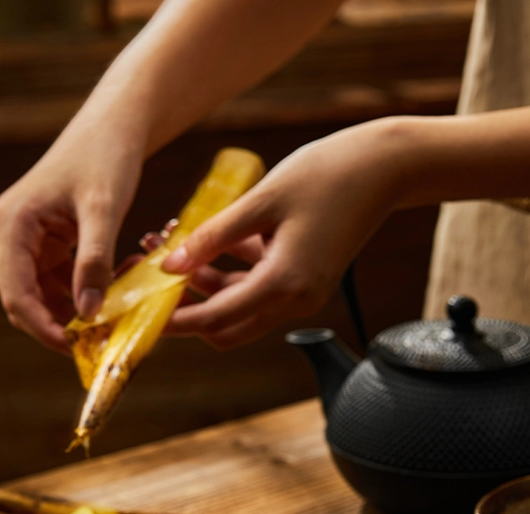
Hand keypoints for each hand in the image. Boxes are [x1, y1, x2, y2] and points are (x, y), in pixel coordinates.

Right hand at [0, 118, 143, 353]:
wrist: (112, 129)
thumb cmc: (106, 158)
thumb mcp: (104, 210)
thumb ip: (94, 262)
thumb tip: (90, 314)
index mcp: (10, 226)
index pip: (16, 295)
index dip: (44, 328)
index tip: (78, 349)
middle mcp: (7, 236)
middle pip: (26, 302)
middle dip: (63, 325)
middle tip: (103, 340)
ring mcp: (22, 243)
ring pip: (44, 298)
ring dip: (78, 312)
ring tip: (120, 310)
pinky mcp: (42, 246)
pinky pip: (58, 285)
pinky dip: (85, 295)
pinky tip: (117, 290)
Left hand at [162, 118, 405, 348]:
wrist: (384, 168)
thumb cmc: (328, 175)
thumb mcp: (260, 202)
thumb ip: (212, 237)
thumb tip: (169, 265)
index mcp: (284, 283)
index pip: (215, 319)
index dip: (176, 319)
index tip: (144, 314)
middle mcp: (295, 300)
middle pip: (226, 328)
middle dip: (188, 309)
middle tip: (155, 280)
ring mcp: (301, 294)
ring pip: (239, 307)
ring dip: (205, 284)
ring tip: (173, 242)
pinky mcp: (304, 281)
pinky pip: (257, 288)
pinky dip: (231, 272)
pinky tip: (213, 238)